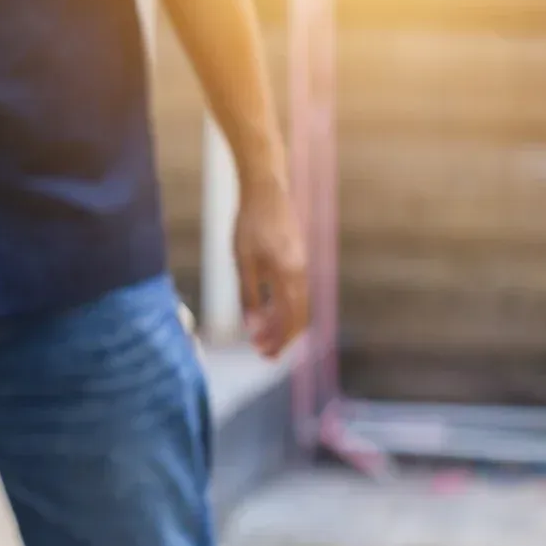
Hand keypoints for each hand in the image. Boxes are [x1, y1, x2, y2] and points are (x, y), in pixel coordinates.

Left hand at [234, 174, 307, 359]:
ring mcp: (302, 264)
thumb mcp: (242, 262)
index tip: (265, 355)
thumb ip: (247, 295)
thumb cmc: (249, 224)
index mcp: (288, 275)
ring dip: (283, 323)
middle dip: (283, 337)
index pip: (289, 318)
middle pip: (299, 315)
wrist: (266, 190)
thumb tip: (252, 327)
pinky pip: (296, 291)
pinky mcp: (297, 258)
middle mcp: (301, 272)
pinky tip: (268, 311)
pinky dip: (285, 307)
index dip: (278, 339)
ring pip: (299, 304)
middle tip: (266, 354)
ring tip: (264, 336)